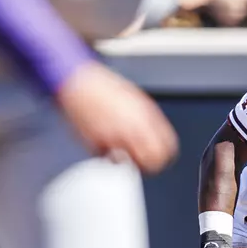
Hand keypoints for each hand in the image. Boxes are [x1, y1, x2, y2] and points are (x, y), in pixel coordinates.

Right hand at [55, 61, 177, 173]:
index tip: (159, 156)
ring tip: (119, 151)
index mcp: (147, 116)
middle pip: (154, 161)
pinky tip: (102, 140)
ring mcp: (116, 138)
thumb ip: (148, 118)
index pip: (168, 146)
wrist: (79, 83)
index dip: (165, 154)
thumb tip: (155, 134)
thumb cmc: (104, 87)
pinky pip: (107, 158)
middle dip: (149, 164)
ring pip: (130, 164)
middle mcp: (134, 128)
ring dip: (126, 161)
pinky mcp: (98, 144)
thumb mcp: (135, 98)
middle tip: (141, 160)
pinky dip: (106, 154)